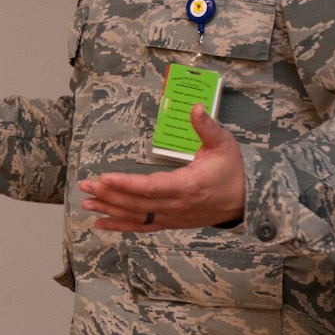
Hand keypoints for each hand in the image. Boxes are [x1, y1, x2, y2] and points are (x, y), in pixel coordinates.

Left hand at [78, 105, 246, 231]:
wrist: (248, 200)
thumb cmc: (233, 170)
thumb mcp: (223, 144)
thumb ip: (206, 127)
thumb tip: (196, 108)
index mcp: (188, 185)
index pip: (151, 187)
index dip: (126, 184)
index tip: (105, 178)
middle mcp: (178, 205)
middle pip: (138, 203)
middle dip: (110, 195)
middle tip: (86, 186)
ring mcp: (173, 217)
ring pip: (137, 216)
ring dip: (110, 210)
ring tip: (87, 202)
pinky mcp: (171, 222)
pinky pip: (143, 226)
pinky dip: (121, 226)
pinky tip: (101, 223)